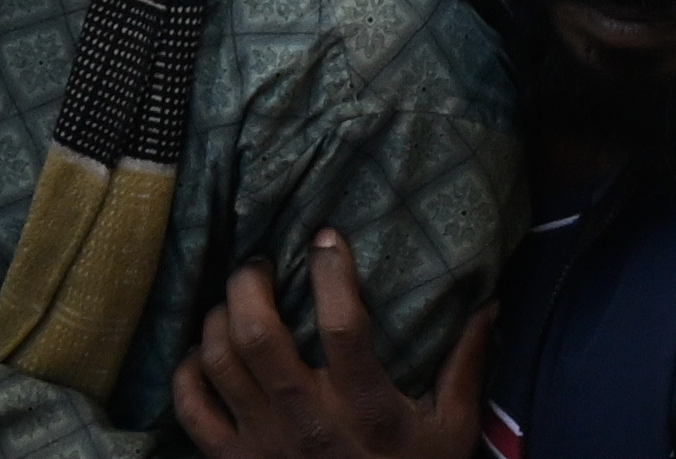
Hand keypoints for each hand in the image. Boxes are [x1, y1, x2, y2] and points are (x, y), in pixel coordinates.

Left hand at [169, 239, 488, 458]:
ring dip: (219, 317)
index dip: (331, 273)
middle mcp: (308, 421)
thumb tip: (487, 303)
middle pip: (256, 334)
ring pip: (218, 359)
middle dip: (249, 283)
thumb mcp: (452, 428)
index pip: (342, 327)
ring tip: (235, 302)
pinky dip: (188, 370)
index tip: (327, 237)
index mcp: (366, 409)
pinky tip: (205, 353)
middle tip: (260, 265)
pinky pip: (191, 406)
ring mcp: (264, 441)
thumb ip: (464, 365)